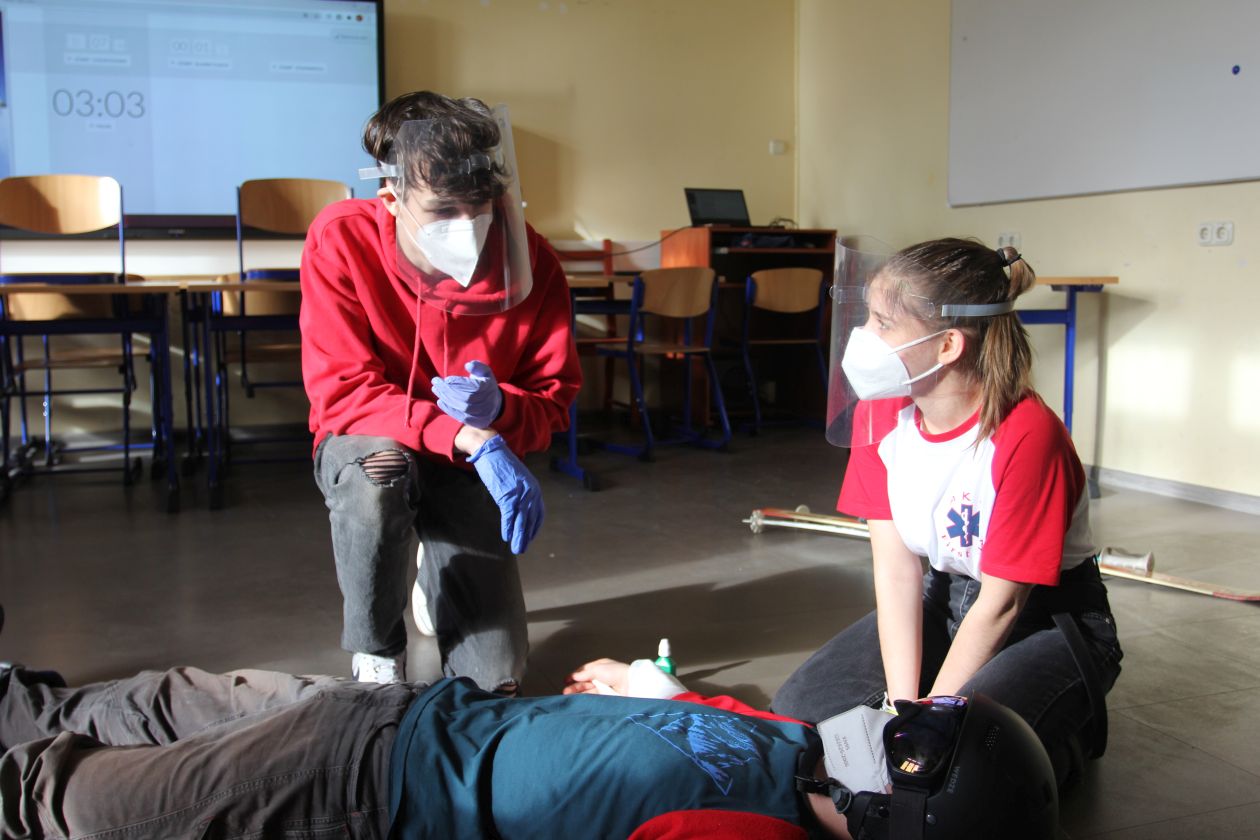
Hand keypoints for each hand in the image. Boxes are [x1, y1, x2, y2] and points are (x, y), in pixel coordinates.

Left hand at [432, 360, 502, 428]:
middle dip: (449, 390)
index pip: (473, 388)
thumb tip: (468, 365)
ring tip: (436, 389)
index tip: (446, 379)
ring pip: (462, 407)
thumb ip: (478, 366)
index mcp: (489, 388)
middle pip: (466, 398)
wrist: (494, 405)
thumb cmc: (485, 385)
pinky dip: (449, 409)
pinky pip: (461, 417)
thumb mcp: (485, 372)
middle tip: (436, 382)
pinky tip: (440, 401)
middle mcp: (487, 403)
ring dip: (446, 398)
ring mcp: (482, 414)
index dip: (459, 383)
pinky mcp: (475, 422)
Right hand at [468, 435, 543, 553]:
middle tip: (522, 549)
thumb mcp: (517, 480)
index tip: (530, 538)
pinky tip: (506, 537)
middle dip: (526, 536)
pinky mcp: (507, 495)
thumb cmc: (503, 466)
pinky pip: (509, 516)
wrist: (492, 451)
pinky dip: (508, 527)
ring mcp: (520, 494)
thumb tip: (520, 509)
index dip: (534, 527)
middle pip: (530, 520)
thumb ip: (522, 493)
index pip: (538, 513)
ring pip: (521, 521)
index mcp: (535, 489)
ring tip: (517, 549)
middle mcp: (531, 492)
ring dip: (519, 537)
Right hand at [563, 659, 630, 694]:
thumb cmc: (614, 672)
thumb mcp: (598, 669)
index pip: (584, 670)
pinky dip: (584, 698)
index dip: (575, 675)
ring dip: (577, 693)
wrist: (630, 684)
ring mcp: (603, 687)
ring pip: (587, 690)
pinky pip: (592, 697)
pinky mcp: (605, 697)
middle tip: (565, 691)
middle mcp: (601, 676)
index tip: (566, 680)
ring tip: (567, 696)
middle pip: (584, 681)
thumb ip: (585, 673)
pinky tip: (577, 700)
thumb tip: (574, 676)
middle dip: (574, 685)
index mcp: (600, 666)